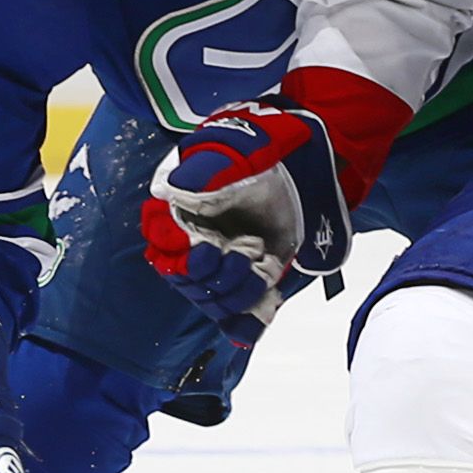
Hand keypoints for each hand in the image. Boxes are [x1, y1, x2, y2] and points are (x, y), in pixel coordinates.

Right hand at [140, 100, 351, 343]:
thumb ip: (206, 171)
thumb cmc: (266, 149)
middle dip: (213, 278)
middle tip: (242, 255)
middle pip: (188, 281)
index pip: (164, 248)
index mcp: (182, 212)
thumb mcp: (235, 153)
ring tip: (260, 269)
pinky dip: (247, 323)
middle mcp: (198, 241)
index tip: (206, 253)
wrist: (308, 159)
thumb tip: (176, 190)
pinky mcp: (255, 274)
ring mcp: (227, 261)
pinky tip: (255, 321)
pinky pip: (242, 311)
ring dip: (235, 294)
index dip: (181, 259)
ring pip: (215, 299)